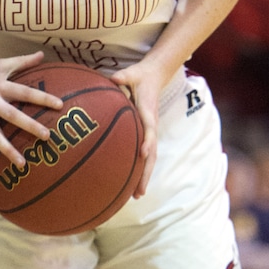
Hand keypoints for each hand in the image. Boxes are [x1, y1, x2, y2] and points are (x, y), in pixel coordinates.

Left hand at [109, 58, 166, 196]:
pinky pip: (145, 153)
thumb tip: (113, 78)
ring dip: (144, 176)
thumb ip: (123, 77)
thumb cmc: (140, 76)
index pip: (149, 129)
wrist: (154, 76)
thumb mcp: (131, 73)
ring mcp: (150, 131)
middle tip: (139, 192)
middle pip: (152, 153)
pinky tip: (131, 181)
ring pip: (150, 158)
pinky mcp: (146, 132)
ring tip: (137, 195)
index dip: (147, 141)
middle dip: (146, 173)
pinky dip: (140, 167)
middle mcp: (151, 125)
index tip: (143, 153)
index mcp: (148, 112)